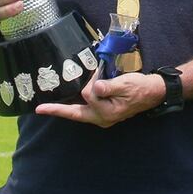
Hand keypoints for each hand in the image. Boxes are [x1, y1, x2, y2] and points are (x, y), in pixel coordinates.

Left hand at [35, 72, 165, 127]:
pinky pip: (85, 109)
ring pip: (79, 111)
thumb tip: (94, 87)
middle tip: (39, 109)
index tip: (96, 75)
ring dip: (66, 107)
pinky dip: (76, 104)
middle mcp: (102, 118)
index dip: (90, 83)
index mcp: (106, 112)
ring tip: (49, 105)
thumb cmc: (139, 88)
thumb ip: (108, 86)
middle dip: (58, 110)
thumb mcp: (124, 84)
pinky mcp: (103, 112)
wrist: (152, 92)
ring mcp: (102, 117)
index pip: (88, 96)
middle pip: (75, 114)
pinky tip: (67, 101)